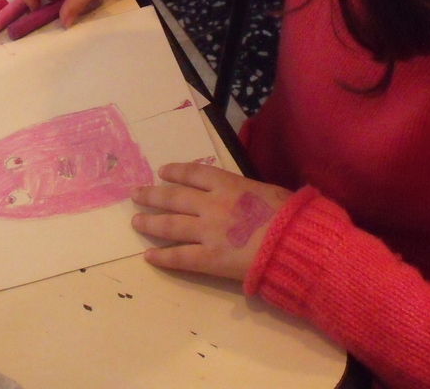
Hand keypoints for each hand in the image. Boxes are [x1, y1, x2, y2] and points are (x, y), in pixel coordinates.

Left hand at [131, 163, 292, 280]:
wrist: (294, 244)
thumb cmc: (290, 216)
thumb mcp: (269, 192)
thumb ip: (248, 193)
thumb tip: (244, 197)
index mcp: (229, 185)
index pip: (194, 174)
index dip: (176, 172)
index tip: (162, 171)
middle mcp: (212, 205)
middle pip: (174, 197)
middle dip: (153, 195)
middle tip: (136, 194)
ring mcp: (207, 232)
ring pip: (170, 225)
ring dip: (150, 222)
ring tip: (135, 221)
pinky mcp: (209, 258)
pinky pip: (180, 257)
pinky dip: (162, 256)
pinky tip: (148, 256)